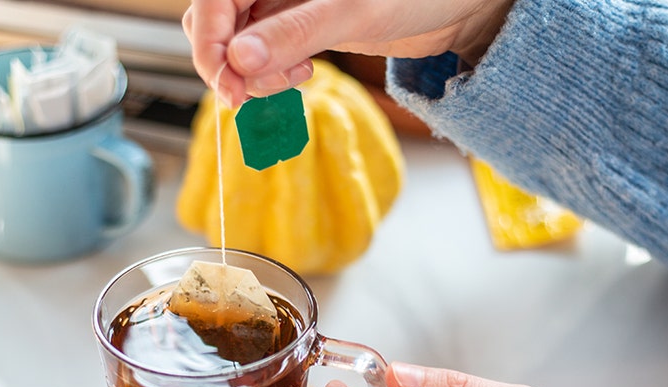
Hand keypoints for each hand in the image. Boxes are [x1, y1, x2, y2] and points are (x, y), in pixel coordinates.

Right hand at [182, 0, 515, 105]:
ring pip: (234, 41)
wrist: (457, 7)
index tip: (228, 84)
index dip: (210, 42)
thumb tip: (240, 60)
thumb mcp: (353, 12)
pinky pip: (260, 52)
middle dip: (226, 62)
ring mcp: (281, 2)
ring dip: (249, 72)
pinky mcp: (295, 25)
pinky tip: (301, 73)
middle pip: (214, 20)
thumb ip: (295, 33)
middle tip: (248, 96)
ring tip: (294, 78)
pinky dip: (269, 73)